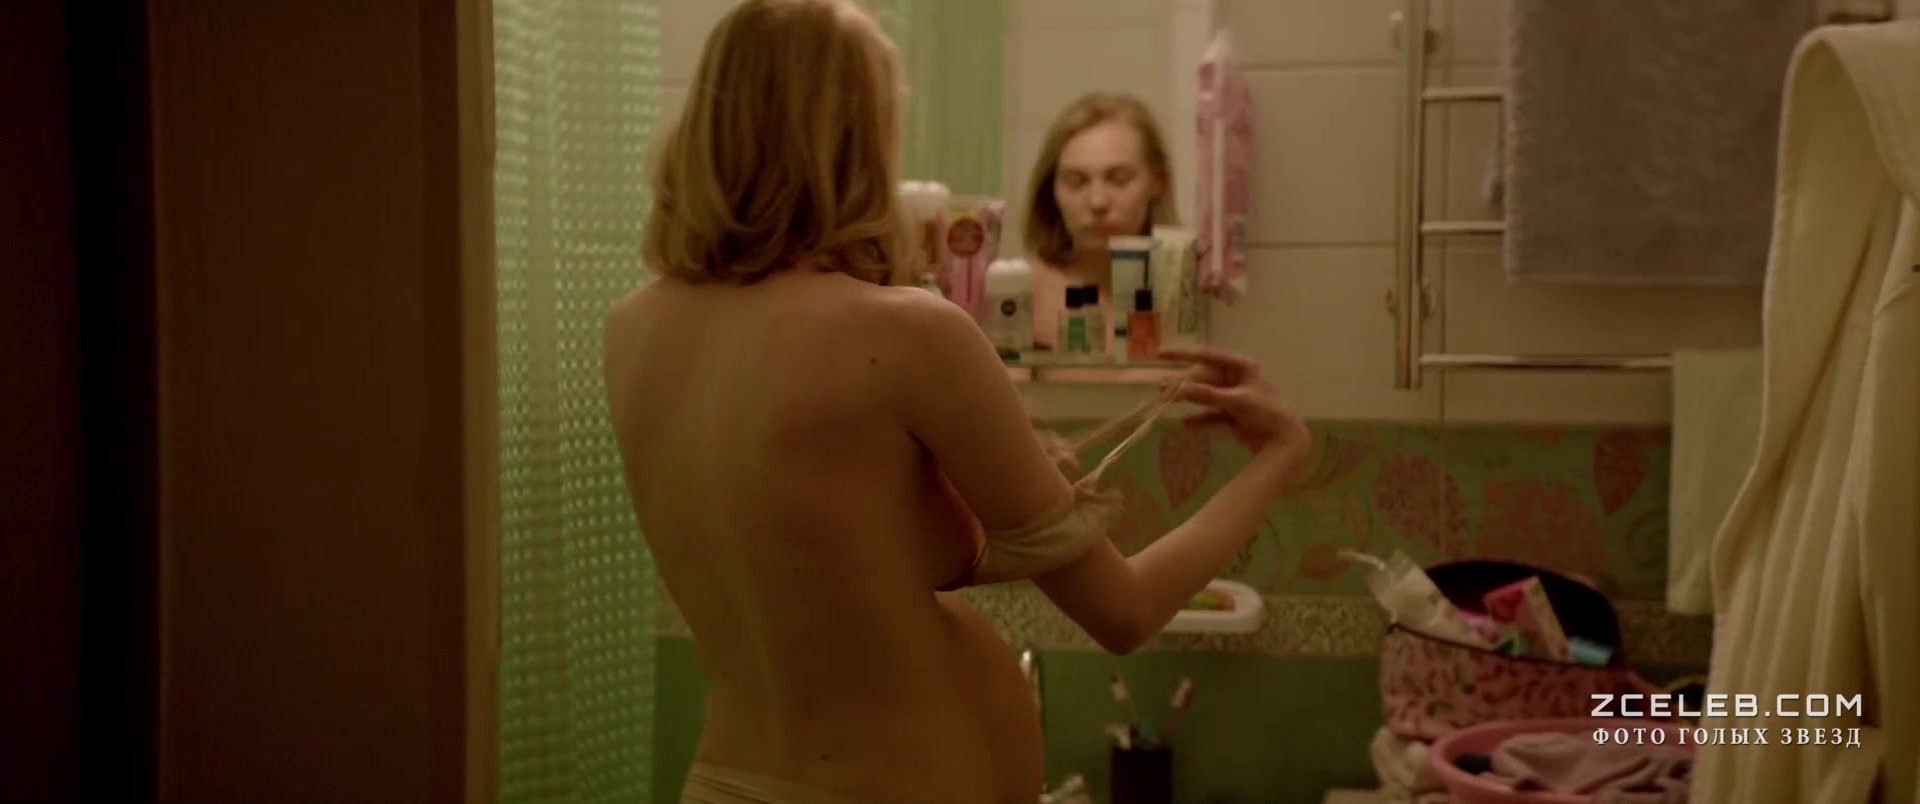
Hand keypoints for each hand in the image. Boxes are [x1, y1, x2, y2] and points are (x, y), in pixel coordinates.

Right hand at [1158, 347, 1310, 460]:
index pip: (1206, 355)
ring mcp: (1233, 396)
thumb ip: (1207, 395)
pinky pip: (1210, 413)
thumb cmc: (1267, 413)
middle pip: (1202, 377)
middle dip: (1182, 384)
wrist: (1284, 441)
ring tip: (1163, 402)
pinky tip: (1185, 423)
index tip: (1159, 354)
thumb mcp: (1237, 401)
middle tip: (1160, 391)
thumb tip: (1179, 388)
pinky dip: (1199, 418)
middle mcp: (1236, 378)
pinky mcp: (1231, 414)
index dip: (1182, 354)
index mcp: (1241, 366)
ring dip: (1187, 399)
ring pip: (1204, 394)